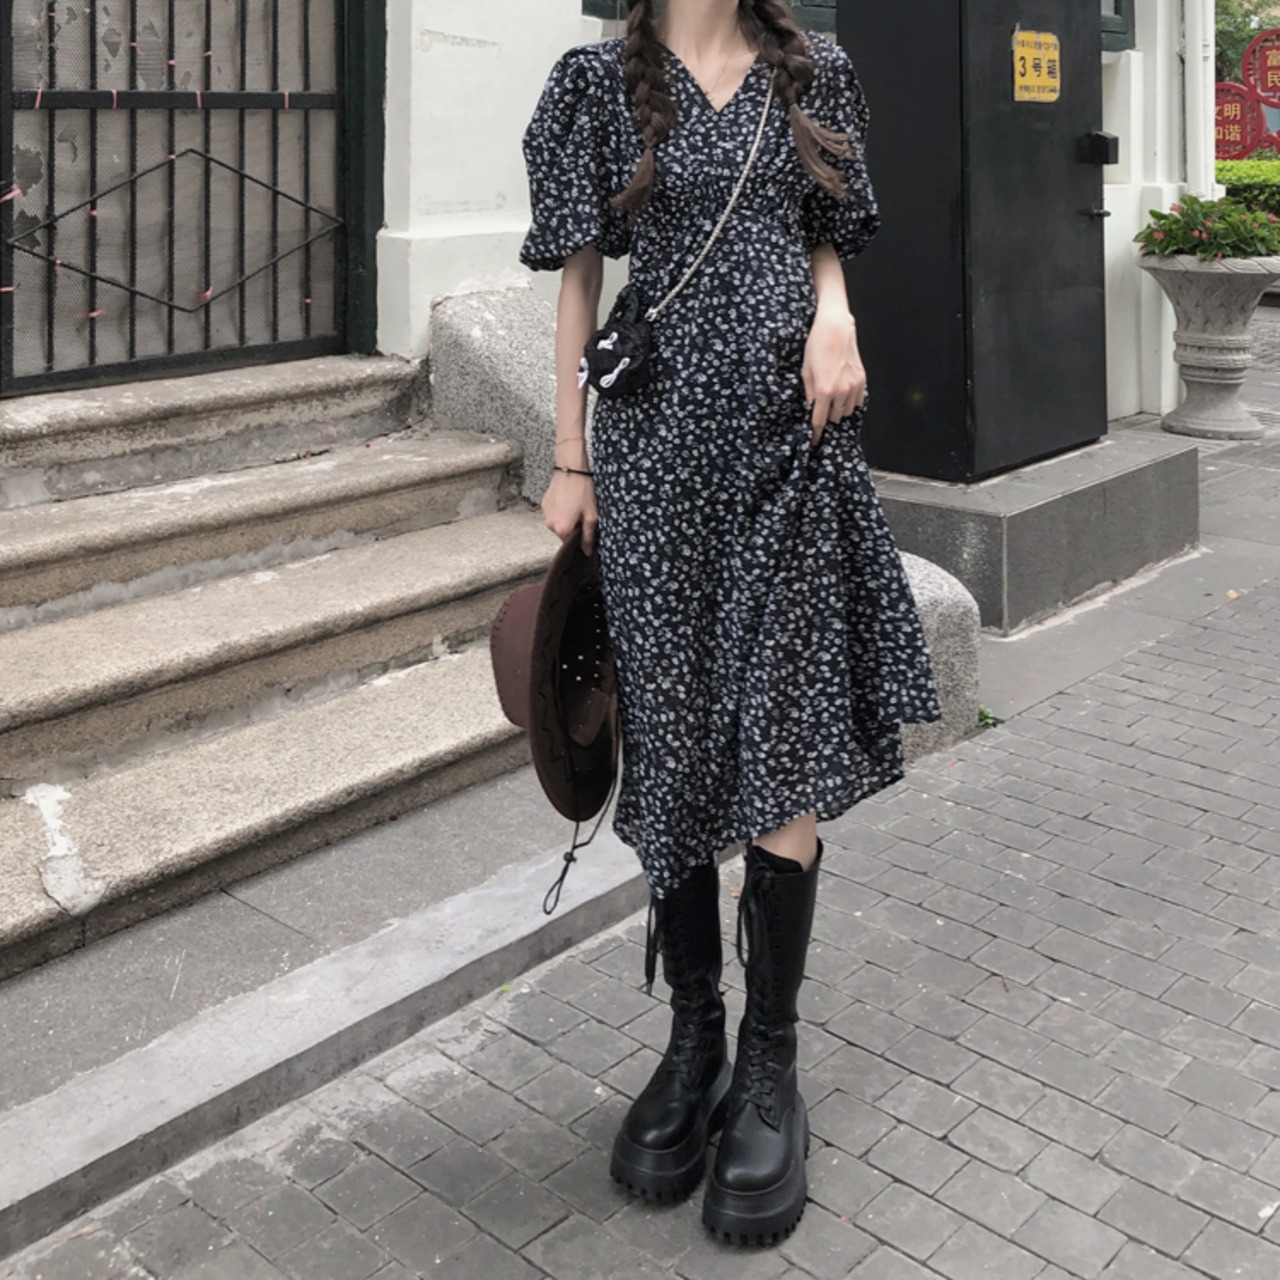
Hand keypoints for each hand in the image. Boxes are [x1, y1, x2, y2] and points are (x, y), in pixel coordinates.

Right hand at [542, 470, 598, 555]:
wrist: (571, 470)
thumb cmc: (583, 492)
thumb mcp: (591, 516)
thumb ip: (588, 537)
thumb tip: (586, 553)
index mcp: (562, 530)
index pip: (570, 544)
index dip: (579, 538)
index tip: (586, 529)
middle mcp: (550, 525)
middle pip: (563, 534)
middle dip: (573, 528)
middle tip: (583, 515)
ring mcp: (545, 514)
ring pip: (558, 524)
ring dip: (566, 519)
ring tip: (575, 506)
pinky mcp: (544, 504)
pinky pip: (553, 514)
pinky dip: (560, 511)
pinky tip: (568, 501)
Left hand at [802, 308, 866, 446]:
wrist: (836, 328)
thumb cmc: (817, 346)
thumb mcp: (806, 371)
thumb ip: (809, 393)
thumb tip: (811, 408)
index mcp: (824, 391)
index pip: (819, 421)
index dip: (815, 432)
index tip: (813, 440)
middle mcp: (841, 391)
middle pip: (834, 418)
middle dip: (826, 416)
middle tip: (821, 409)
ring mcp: (854, 386)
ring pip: (847, 411)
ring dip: (838, 410)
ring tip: (832, 400)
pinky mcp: (862, 380)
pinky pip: (858, 401)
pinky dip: (850, 402)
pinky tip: (843, 394)